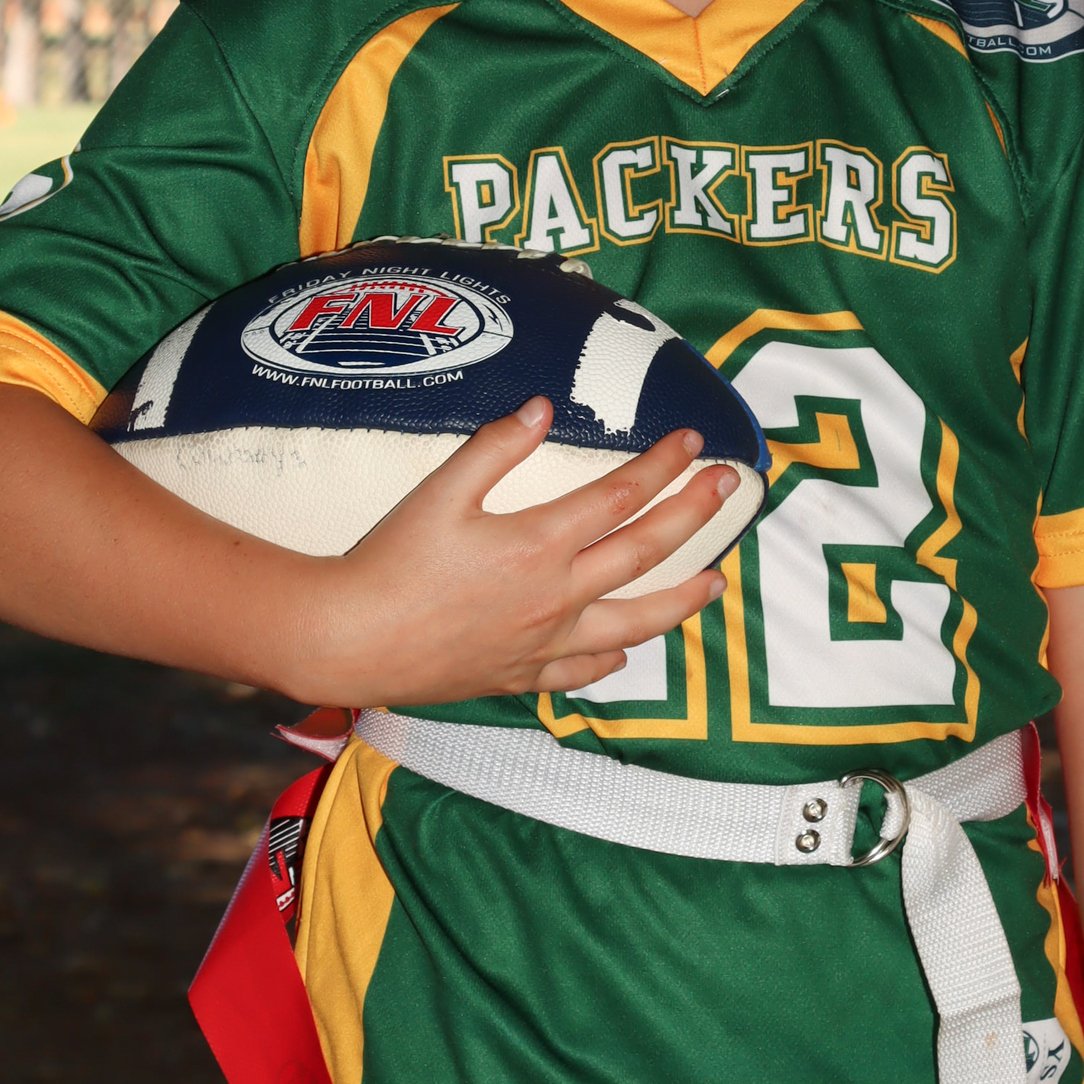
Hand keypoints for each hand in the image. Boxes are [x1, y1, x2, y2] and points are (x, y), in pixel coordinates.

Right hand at [301, 398, 737, 703]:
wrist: (352, 640)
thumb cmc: (390, 561)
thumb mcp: (438, 491)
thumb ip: (495, 447)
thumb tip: (542, 408)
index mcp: (540, 542)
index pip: (622, 495)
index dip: (663, 465)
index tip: (694, 442)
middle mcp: (557, 595)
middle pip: (644, 550)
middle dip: (693, 514)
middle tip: (730, 488)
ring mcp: (545, 641)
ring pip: (634, 621)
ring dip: (680, 599)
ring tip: (715, 583)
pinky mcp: (522, 675)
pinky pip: (582, 671)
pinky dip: (611, 662)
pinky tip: (626, 654)